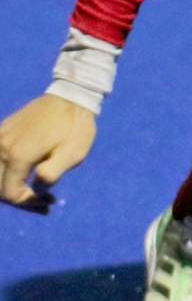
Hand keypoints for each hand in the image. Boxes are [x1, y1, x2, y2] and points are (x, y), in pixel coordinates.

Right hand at [0, 94, 96, 213]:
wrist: (71, 96)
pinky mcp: (1, 132)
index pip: (9, 193)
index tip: (48, 202)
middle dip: (17, 198)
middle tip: (41, 200)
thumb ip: (51, 175)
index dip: (27, 203)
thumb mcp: (73, 154)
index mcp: (18, 155)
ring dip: (10, 186)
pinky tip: (26, 173)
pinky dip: (6, 171)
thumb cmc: (75, 127)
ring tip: (34, 190)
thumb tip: (36, 188)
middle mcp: (1, 148)